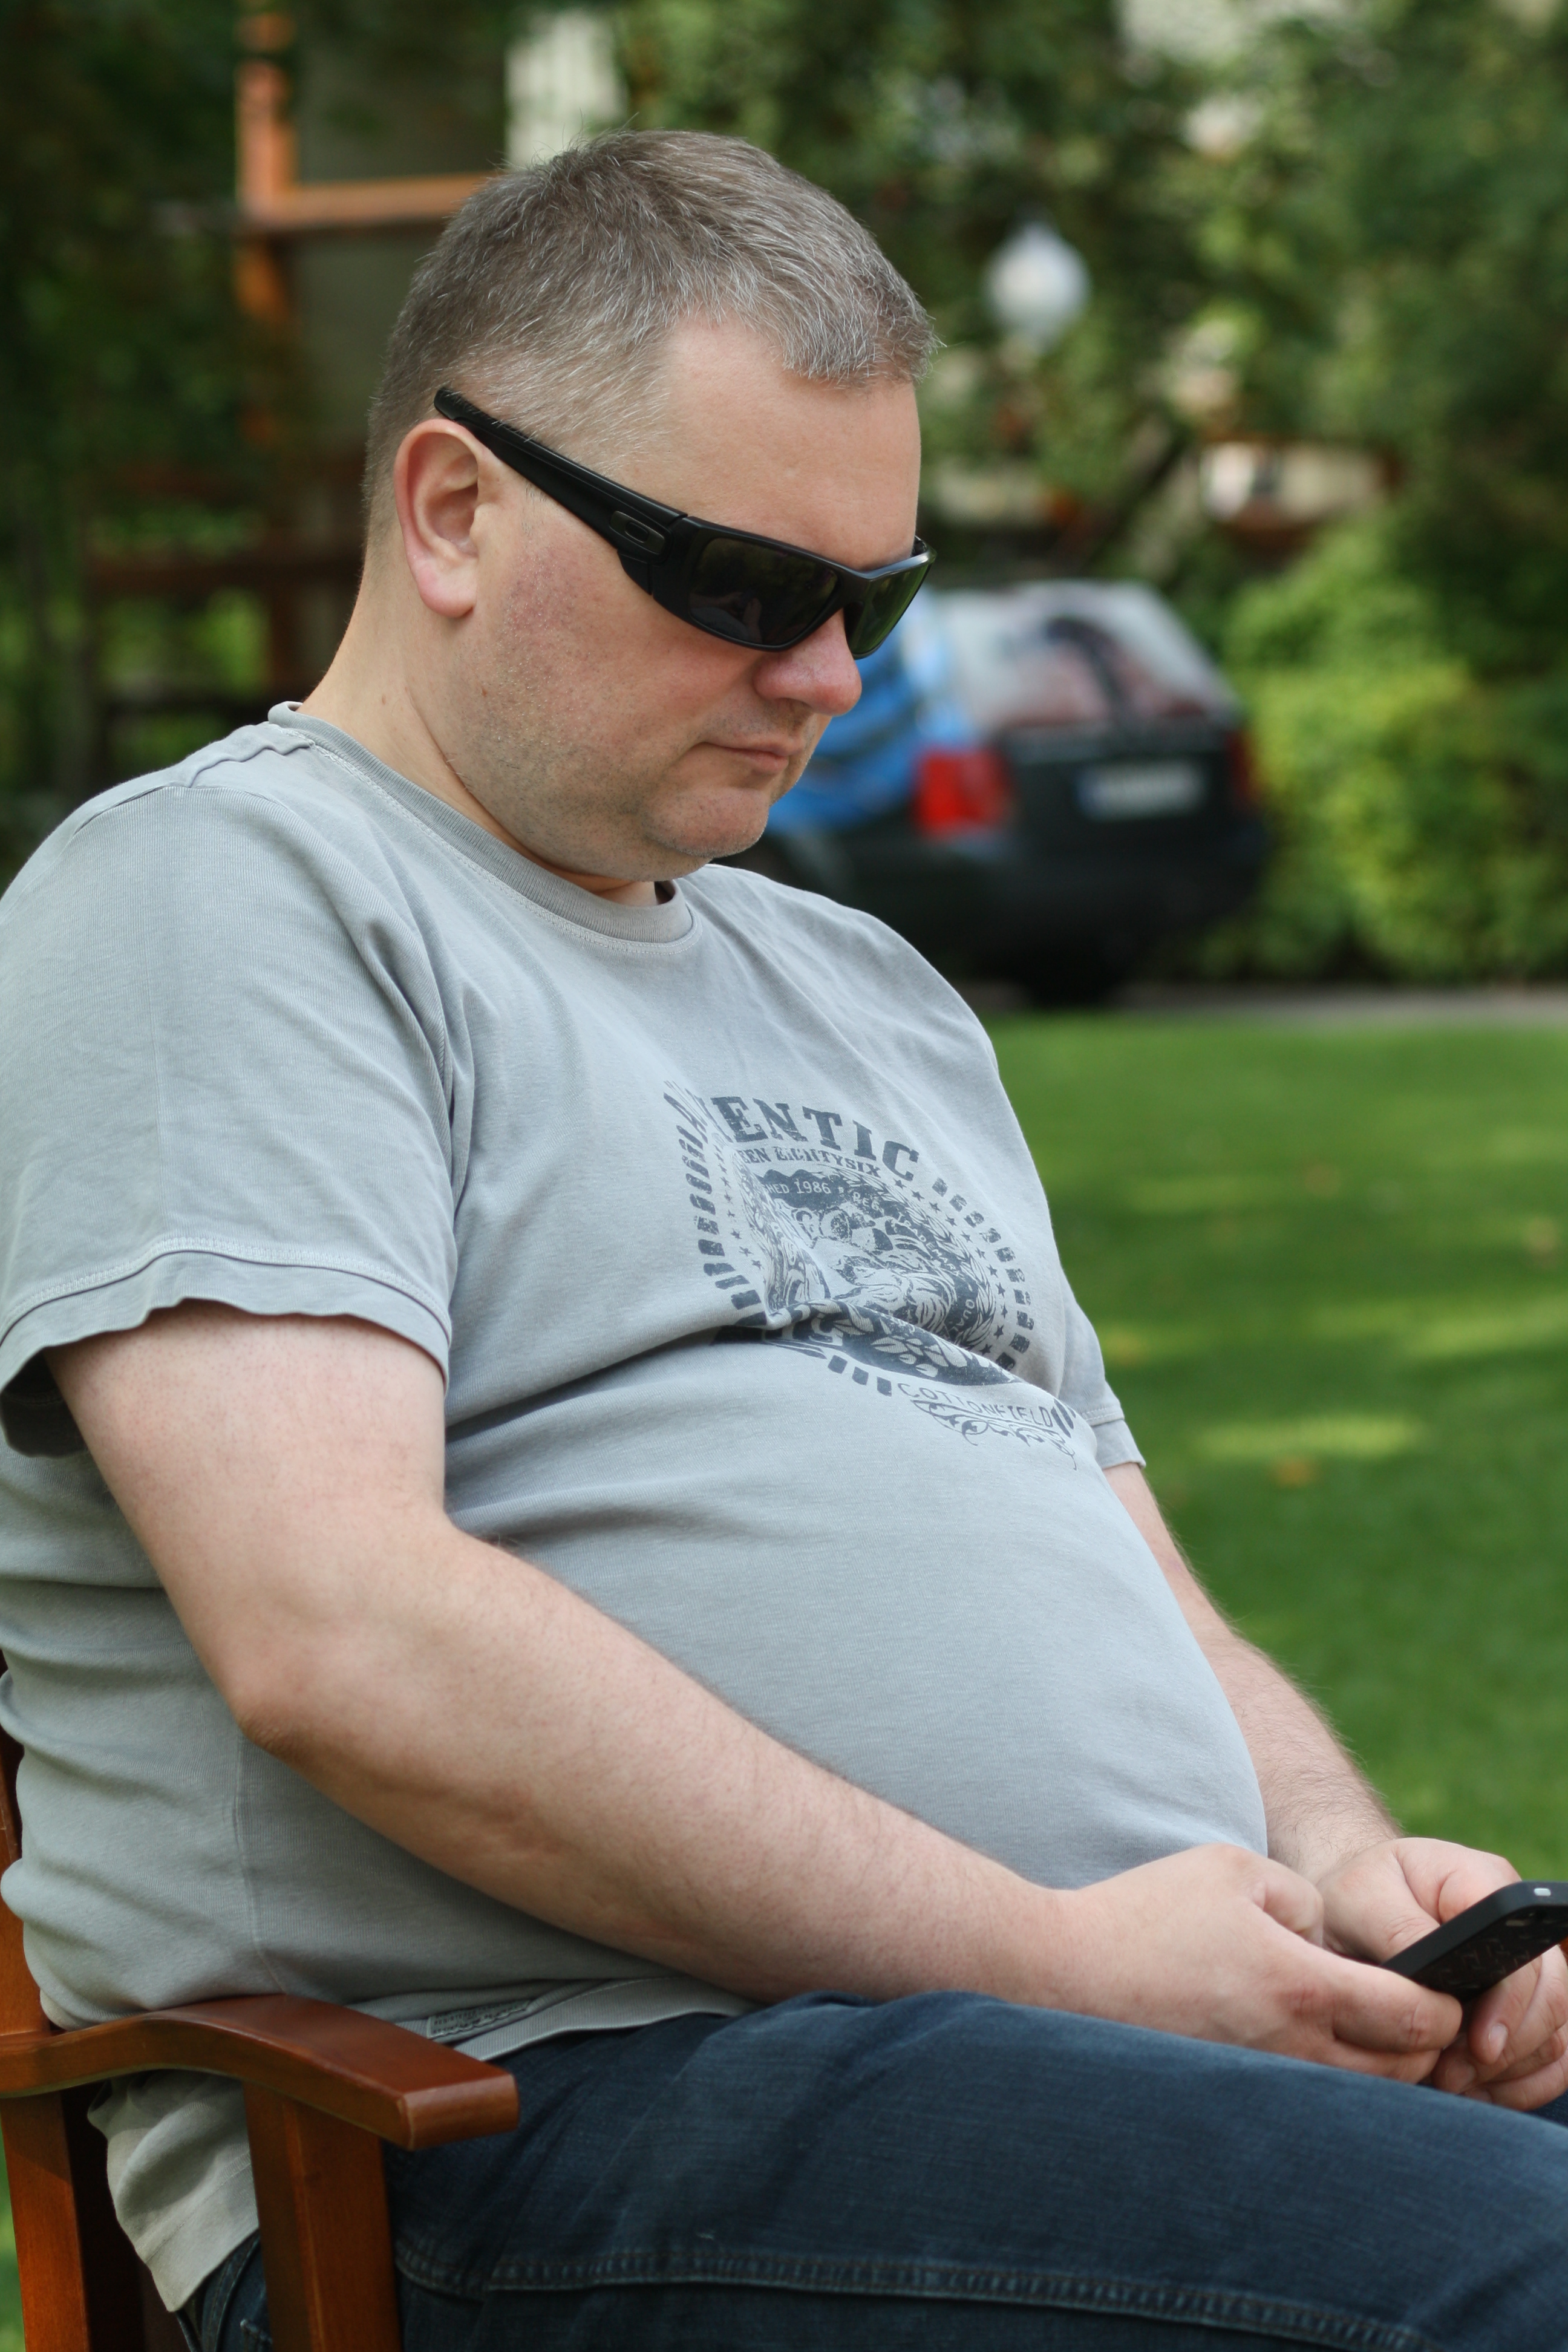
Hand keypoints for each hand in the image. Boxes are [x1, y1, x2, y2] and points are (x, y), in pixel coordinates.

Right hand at [1058, 1843, 1459, 2079]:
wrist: (1067, 1973)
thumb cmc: (1148, 1913)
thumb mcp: (1233, 1869)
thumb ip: (1303, 1901)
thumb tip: (1328, 1941)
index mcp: (1300, 1986)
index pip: (1414, 2018)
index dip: (1444, 2002)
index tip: (1441, 1984)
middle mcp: (1292, 2049)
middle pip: (1403, 2072)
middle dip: (1422, 2043)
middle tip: (1408, 2005)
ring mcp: (1264, 2083)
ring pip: (1361, 2096)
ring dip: (1378, 2066)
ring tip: (1362, 2025)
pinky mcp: (1238, 2097)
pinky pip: (1312, 2102)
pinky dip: (1331, 2082)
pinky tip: (1307, 2044)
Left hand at [1317, 1837, 1567, 2110]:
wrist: (1350, 1909)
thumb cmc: (1354, 1898)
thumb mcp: (1358, 1900)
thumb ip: (1400, 1931)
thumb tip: (1441, 1978)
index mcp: (1482, 1883)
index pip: (1521, 1950)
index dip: (1509, 2005)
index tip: (1478, 2046)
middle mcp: (1516, 1923)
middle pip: (1550, 1997)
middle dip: (1506, 2049)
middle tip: (1450, 2075)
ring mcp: (1526, 1966)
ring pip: (1555, 2032)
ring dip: (1509, 2071)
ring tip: (1450, 2081)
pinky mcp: (1523, 2006)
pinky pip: (1553, 2057)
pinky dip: (1520, 2084)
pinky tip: (1476, 2090)